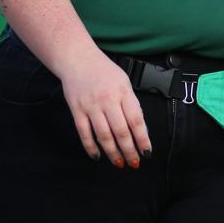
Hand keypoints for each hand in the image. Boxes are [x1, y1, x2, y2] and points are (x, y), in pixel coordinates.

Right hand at [59, 47, 151, 166]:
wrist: (77, 59)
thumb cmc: (104, 71)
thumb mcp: (124, 82)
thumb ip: (131, 103)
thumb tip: (140, 129)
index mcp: (123, 92)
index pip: (136, 121)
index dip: (142, 139)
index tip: (147, 152)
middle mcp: (107, 100)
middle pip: (121, 132)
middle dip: (129, 151)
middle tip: (134, 163)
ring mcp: (91, 106)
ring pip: (103, 136)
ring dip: (112, 152)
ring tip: (119, 163)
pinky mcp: (76, 110)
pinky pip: (84, 133)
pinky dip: (91, 147)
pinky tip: (98, 156)